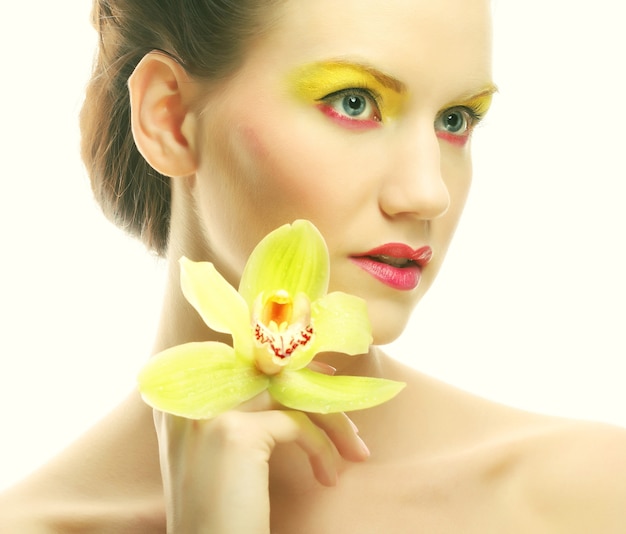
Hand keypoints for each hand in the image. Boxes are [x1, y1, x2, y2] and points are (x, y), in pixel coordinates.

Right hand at [153, 377, 368, 532]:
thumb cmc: (218, 510)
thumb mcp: (221, 451)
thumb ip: (240, 410)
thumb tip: (290, 380)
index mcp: (179, 399)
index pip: (243, 364)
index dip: (287, 368)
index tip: (321, 379)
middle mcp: (189, 397)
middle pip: (269, 376)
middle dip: (316, 392)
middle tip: (349, 414)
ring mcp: (211, 413)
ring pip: (289, 395)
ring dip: (331, 422)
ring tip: (353, 451)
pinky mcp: (236, 434)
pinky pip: (297, 425)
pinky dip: (321, 447)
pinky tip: (328, 476)